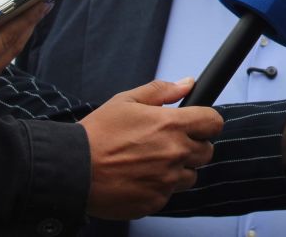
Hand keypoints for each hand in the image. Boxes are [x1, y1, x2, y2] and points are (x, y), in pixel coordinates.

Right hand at [0, 3, 49, 95]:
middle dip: (30, 24)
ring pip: (8, 55)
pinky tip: (12, 34)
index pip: (8, 37)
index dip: (26, 18)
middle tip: (45, 5)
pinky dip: (8, 44)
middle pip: (13, 46)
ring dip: (22, 34)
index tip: (42, 2)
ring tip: (33, 16)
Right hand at [81, 78, 223, 218]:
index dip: (207, 123)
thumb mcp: (126, 101)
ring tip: (150, 163)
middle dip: (193, 147)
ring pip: (191, 176)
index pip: (214, 123)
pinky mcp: (155, 201)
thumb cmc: (97, 134)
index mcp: (172, 125)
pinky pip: (169, 195)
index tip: (197, 126)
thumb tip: (188, 83)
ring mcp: (166, 180)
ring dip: (178, 170)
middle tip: (168, 145)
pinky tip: (139, 179)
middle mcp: (175, 153)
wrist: (70, 169)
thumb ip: (162, 91)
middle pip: (207, 152)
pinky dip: (159, 188)